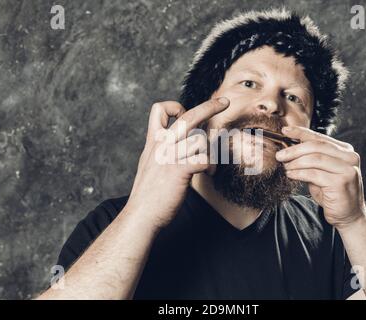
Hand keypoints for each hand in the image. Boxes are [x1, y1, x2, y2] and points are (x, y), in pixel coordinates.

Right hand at [126, 98, 229, 229]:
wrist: (140, 216)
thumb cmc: (148, 194)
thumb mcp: (149, 164)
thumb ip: (161, 150)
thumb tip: (177, 143)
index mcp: (153, 141)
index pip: (159, 109)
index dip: (176, 107)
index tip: (186, 116)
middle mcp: (161, 145)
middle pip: (188, 116)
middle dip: (209, 106)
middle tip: (225, 102)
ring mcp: (170, 157)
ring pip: (200, 140)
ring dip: (212, 152)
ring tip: (211, 166)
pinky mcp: (178, 171)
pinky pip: (204, 160)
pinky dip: (212, 166)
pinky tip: (210, 174)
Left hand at [275, 126, 365, 228]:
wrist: (348, 216)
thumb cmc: (331, 193)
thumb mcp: (320, 172)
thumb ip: (310, 160)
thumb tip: (287, 149)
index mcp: (345, 151)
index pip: (319, 137)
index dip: (300, 132)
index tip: (284, 130)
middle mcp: (349, 157)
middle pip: (316, 146)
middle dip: (294, 149)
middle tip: (279, 155)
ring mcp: (347, 169)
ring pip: (314, 159)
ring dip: (295, 162)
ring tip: (285, 167)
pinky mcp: (342, 181)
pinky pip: (314, 174)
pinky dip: (299, 173)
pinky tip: (290, 175)